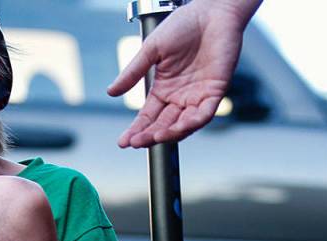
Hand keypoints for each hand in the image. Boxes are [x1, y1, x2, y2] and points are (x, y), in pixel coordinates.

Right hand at [107, 0, 258, 147]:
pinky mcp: (215, 92)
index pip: (148, 116)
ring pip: (183, 125)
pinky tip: (179, 127)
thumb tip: (111, 92)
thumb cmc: (183, 25)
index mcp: (163, 88)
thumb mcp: (151, 50)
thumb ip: (133, 72)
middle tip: (136, 142)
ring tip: (154, 137)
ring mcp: (197, 96)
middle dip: (149, 136)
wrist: (211, 12)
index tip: (123, 141)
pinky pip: (204, 114)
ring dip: (169, 133)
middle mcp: (180, 97)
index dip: (136, 129)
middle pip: (163, 124)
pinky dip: (192, 123)